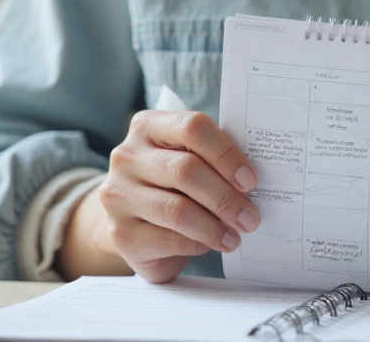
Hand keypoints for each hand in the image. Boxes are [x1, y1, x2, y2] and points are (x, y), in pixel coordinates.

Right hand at [96, 110, 261, 282]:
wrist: (137, 225)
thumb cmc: (174, 186)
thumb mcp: (190, 161)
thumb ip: (213, 159)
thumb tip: (251, 179)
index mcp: (148, 126)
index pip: (192, 128)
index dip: (226, 154)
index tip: (250, 180)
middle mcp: (127, 156)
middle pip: (186, 170)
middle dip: (226, 197)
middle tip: (250, 216)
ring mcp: (118, 195)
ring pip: (178, 210)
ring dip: (215, 226)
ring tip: (236, 235)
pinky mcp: (121, 232)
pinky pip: (170, 239)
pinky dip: (199, 243)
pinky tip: (212, 244)